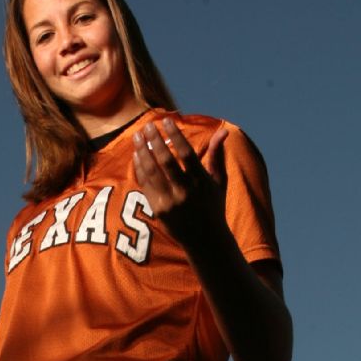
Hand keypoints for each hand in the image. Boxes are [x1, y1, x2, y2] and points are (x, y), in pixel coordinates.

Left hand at [132, 118, 229, 245]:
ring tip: (137, 136)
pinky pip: (146, 185)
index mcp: (202, 182)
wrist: (205, 240)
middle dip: (155, 141)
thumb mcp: (219, 181)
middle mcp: (186, 191)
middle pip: (166, 162)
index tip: (166, 121)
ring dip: (143, 152)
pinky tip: (137, 155)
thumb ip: (217, 155)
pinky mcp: (158, 210)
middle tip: (148, 126)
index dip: (175, 135)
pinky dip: (140, 168)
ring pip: (152, 172)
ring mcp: (170, 202)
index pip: (187, 154)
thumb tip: (223, 131)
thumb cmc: (213, 206)